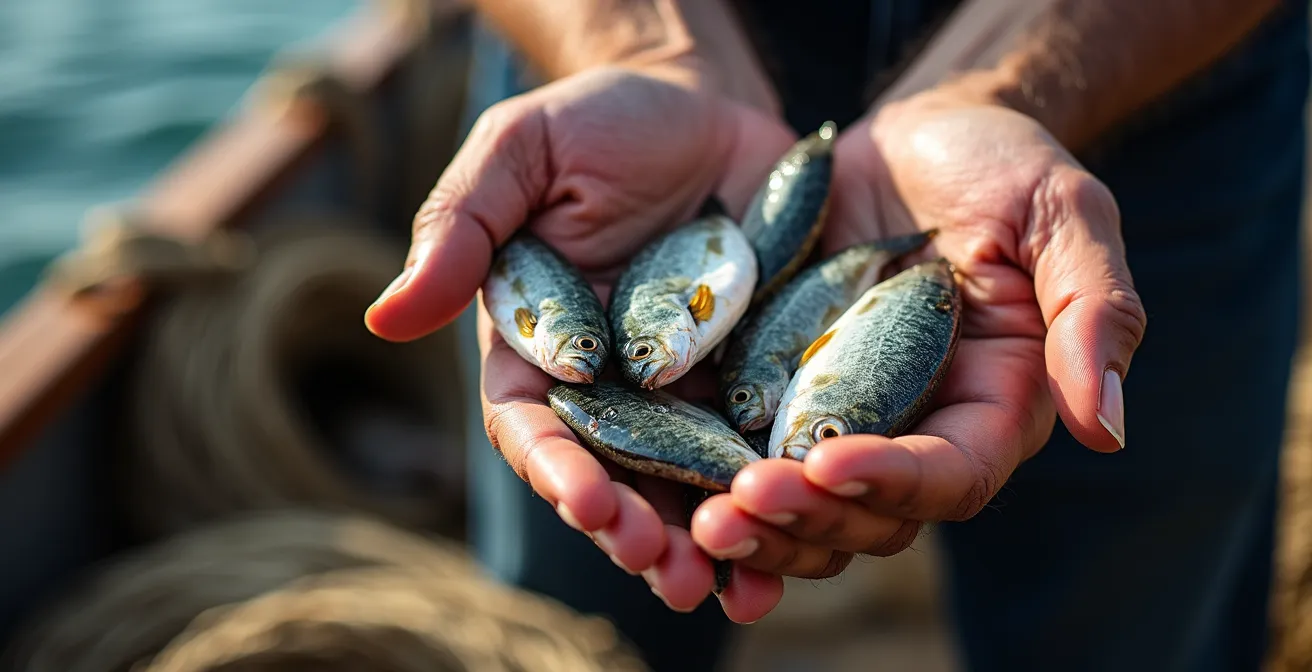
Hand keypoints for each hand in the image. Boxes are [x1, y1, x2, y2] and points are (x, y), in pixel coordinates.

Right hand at [364, 59, 797, 620]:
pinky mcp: (757, 379)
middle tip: (664, 567)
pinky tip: (809, 532)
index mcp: (538, 348)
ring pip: (692, 484)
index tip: (587, 500)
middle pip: (615, 476)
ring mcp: (687, 391)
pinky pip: (766, 448)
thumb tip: (386, 316)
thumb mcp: (522, 152)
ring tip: (737, 586)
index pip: (534, 425)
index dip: (557, 468)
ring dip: (711, 543)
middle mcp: (610, 387)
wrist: (703, 106)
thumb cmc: (595, 122)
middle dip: (636, 529)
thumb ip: (462, 227)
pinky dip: (782, 497)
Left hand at [689, 80, 1147, 596]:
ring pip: (804, 506)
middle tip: (737, 505)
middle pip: (869, 516)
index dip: (895, 482)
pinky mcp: (779, 392)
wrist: (911, 136)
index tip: (830, 462)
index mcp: (994, 404)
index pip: (952, 475)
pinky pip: (742, 454)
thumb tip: (1108, 429)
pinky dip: (707, 478)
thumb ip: (1095, 311)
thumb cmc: (1002, 163)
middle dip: (806, 519)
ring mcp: (842, 415)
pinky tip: (655, 477)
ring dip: (754, 523)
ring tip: (697, 515)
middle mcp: (916, 428)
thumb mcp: (1063, 212)